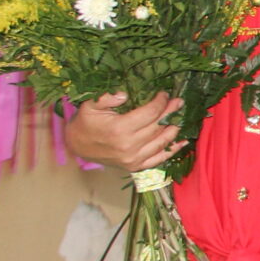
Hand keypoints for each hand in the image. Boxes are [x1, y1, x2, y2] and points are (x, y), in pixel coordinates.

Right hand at [65, 92, 184, 170]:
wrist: (76, 146)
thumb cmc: (85, 123)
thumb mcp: (90, 106)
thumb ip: (106, 97)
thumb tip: (124, 94)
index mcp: (119, 129)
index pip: (149, 113)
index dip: (160, 102)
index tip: (165, 94)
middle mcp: (129, 146)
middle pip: (158, 126)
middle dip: (171, 112)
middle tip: (179, 102)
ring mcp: (133, 158)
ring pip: (162, 142)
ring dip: (175, 129)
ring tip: (181, 117)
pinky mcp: (135, 166)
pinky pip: (159, 159)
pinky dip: (173, 150)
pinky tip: (183, 141)